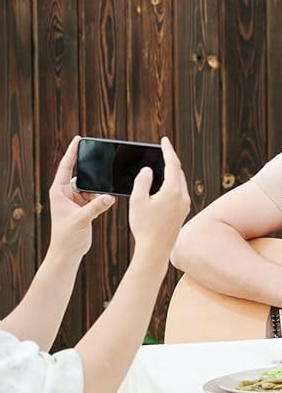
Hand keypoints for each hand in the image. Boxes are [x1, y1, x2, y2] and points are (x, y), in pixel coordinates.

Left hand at [47, 136, 115, 259]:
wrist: (68, 252)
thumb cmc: (66, 237)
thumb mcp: (81, 220)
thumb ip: (96, 207)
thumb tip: (110, 197)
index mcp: (59, 192)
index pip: (66, 167)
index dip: (72, 152)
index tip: (78, 139)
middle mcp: (66, 193)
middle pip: (82, 175)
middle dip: (92, 170)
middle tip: (103, 160)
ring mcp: (76, 200)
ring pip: (92, 186)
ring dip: (100, 187)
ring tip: (105, 188)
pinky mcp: (85, 206)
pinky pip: (97, 195)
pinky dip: (103, 196)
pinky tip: (110, 197)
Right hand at [127, 137, 190, 261]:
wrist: (156, 250)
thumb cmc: (144, 226)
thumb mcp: (138, 201)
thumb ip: (142, 182)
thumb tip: (147, 170)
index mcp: (173, 191)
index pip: (172, 164)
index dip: (167, 150)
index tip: (164, 140)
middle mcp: (183, 196)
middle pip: (178, 172)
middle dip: (170, 160)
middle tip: (162, 151)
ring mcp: (184, 205)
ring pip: (180, 182)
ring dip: (171, 173)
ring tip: (161, 166)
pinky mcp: (182, 212)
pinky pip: (179, 192)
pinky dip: (172, 184)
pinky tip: (163, 186)